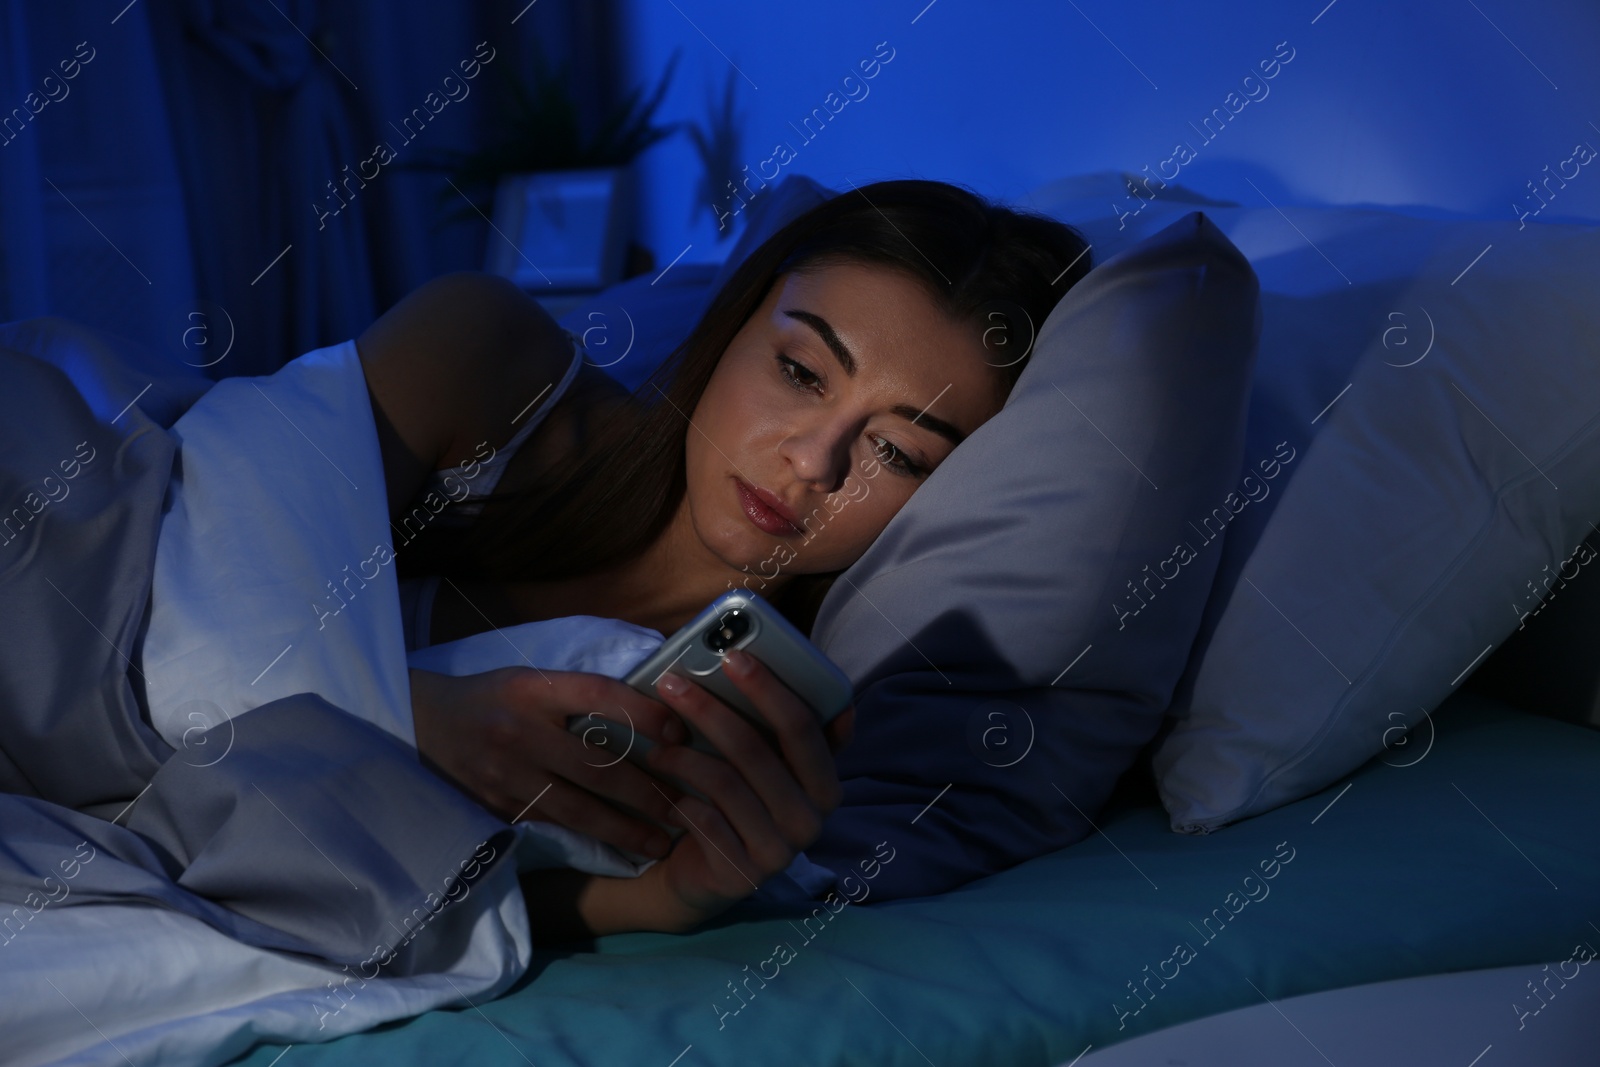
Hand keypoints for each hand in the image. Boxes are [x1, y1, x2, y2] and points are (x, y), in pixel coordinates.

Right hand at [409, 666, 689, 859]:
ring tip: (662, 842)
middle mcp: (520, 731)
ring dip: (626, 829)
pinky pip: (551, 826)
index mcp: (533, 689)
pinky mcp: (495, 808)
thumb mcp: (530, 679)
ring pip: (577, 808)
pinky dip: (588, 839)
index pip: (600, 695)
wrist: (418, 725)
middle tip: (686, 806)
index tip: (680, 731)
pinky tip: (617, 849)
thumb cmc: (490, 698)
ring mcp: (505, 775)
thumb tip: (651, 703)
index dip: (644, 713)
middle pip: (597, 765)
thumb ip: (579, 693)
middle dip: (648, 791)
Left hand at [630, 647, 853, 931]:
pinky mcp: (744, 875)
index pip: (804, 725)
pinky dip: (679, 798)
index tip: (732, 656)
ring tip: (657, 744)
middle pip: (758, 749)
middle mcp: (812, 818)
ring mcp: (781, 851)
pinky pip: (705, 821)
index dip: (768, 688)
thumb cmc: (735, 802)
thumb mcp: (760, 765)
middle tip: (672, 684)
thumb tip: (748, 659)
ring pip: (726, 782)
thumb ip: (771, 727)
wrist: (703, 875)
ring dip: (683, 756)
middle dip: (710, 710)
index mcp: (826, 782)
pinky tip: (664, 789)